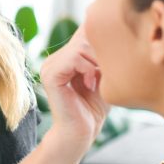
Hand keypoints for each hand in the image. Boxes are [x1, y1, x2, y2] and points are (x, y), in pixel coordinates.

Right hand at [40, 25, 108, 153]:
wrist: (81, 133)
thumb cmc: (94, 108)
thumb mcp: (102, 75)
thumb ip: (102, 55)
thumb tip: (114, 30)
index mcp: (63, 57)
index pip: (83, 33)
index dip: (101, 43)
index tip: (108, 67)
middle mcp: (53, 59)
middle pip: (83, 38)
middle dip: (100, 55)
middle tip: (104, 75)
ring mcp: (49, 66)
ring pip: (80, 47)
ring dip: (95, 64)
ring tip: (96, 81)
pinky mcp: (50, 75)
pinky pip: (73, 58)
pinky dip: (87, 69)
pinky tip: (89, 84)